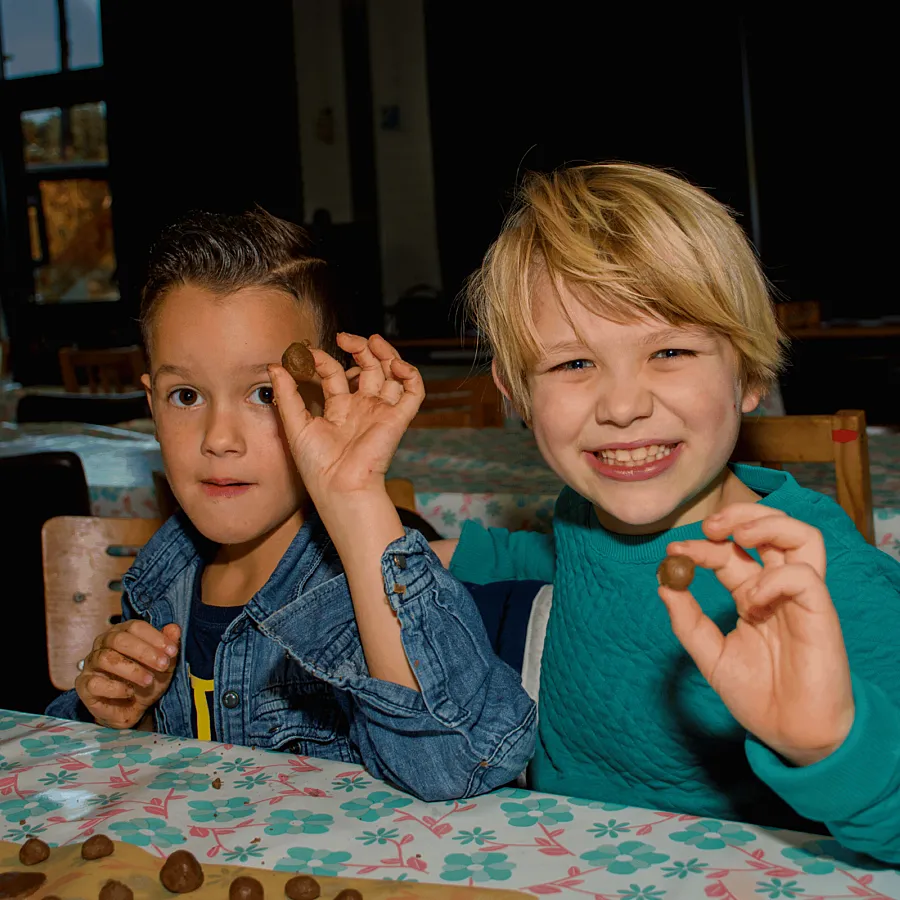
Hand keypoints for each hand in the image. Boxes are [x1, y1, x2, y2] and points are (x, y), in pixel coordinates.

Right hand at [75, 621, 180, 728]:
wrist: (132, 709)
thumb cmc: (146, 680)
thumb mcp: (164, 664)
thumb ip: (169, 645)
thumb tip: (174, 628)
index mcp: (122, 633)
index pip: (135, 626)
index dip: (155, 637)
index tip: (172, 651)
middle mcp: (103, 644)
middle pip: (118, 639)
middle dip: (144, 652)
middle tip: (163, 665)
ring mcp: (91, 664)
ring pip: (105, 658)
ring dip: (131, 670)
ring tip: (148, 681)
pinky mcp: (84, 685)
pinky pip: (94, 683)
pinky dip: (115, 688)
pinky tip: (129, 693)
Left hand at [268, 333, 423, 500]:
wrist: (339, 487)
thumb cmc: (317, 465)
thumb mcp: (295, 424)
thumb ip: (287, 394)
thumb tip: (275, 365)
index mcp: (339, 409)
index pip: (335, 374)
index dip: (323, 360)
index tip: (307, 353)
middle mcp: (362, 407)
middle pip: (368, 368)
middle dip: (359, 348)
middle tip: (345, 338)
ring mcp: (381, 411)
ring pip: (392, 374)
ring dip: (385, 353)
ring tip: (372, 341)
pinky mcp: (398, 418)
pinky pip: (414, 392)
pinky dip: (410, 374)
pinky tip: (395, 365)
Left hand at [658, 503, 853, 765]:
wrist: (788, 734)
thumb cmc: (756, 695)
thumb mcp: (710, 656)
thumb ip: (688, 621)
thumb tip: (664, 584)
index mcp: (752, 594)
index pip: (728, 552)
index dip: (701, 546)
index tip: (673, 552)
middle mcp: (777, 589)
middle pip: (770, 528)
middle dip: (739, 515)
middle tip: (710, 527)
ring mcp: (801, 598)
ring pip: (802, 536)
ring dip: (767, 525)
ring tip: (736, 538)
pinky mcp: (821, 613)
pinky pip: (803, 576)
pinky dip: (772, 578)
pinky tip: (752, 601)